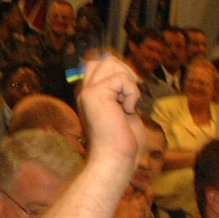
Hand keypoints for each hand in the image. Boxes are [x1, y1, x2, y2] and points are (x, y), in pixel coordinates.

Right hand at [76, 52, 142, 166]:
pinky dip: (132, 95)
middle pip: (106, 60)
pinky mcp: (94, 94)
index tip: (127, 94)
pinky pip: (122, 80)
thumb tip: (128, 73)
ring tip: (125, 104)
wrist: (114, 157)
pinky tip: (126, 111)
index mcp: (90, 95)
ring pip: (112, 63)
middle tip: (128, 98)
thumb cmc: (123, 141)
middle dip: (125, 73)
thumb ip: (120, 91)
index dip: (118, 70)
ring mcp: (87, 91)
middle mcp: (85, 91)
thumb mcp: (123, 109)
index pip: (98, 64)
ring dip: (128, 82)